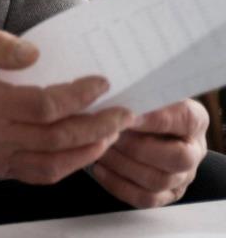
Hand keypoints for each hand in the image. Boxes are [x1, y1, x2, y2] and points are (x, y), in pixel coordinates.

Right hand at [0, 30, 133, 183]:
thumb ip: (0, 44)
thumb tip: (34, 53)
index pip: (42, 106)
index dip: (77, 96)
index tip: (101, 83)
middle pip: (56, 138)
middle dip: (97, 125)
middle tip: (123, 112)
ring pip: (55, 163)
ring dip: (90, 149)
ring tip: (112, 131)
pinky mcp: (2, 169)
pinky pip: (44, 175)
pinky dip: (72, 164)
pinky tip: (88, 148)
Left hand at [91, 98, 207, 207]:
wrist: (143, 129)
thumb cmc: (140, 108)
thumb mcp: (143, 95)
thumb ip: (137, 97)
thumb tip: (115, 100)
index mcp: (194, 121)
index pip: (185, 120)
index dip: (156, 119)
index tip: (128, 115)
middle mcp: (194, 152)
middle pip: (175, 158)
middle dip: (136, 147)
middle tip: (108, 135)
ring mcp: (180, 177)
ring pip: (156, 180)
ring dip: (123, 165)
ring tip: (99, 150)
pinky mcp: (164, 195)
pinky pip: (143, 198)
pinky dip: (117, 184)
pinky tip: (99, 168)